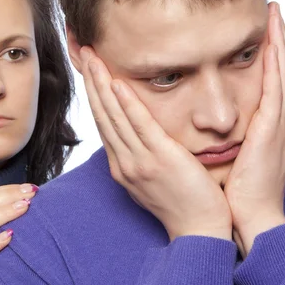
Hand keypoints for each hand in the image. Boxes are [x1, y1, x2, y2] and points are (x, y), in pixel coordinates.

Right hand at [81, 47, 231, 240]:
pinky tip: (116, 82)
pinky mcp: (159, 160)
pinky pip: (139, 126)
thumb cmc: (182, 204)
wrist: (200, 231)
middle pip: (102, 114)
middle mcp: (124, 163)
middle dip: (91, 81)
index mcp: (123, 166)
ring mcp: (138, 162)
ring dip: (101, 84)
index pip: (104, 123)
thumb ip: (143, 154)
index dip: (94, 94)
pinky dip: (126, 103)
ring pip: (114, 116)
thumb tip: (139, 135)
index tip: (89, 70)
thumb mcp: (153, 179)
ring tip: (93, 57)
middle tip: (83, 52)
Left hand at [224, 2, 284, 256]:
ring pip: (282, 73)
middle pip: (282, 69)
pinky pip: (276, 90)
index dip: (270, 51)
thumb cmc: (238, 188)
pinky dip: (277, 65)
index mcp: (269, 124)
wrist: (249, 216)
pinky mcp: (272, 131)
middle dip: (279, 38)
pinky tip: (272, 43)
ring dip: (280, 42)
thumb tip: (208, 118)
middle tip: (274, 9)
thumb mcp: (234, 152)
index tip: (263, 27)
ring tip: (276, 14)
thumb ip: (229, 130)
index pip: (272, 79)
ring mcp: (279, 124)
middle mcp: (278, 119)